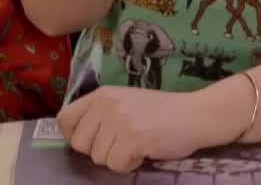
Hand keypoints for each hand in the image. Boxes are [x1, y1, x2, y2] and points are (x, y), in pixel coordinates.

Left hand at [57, 85, 214, 172]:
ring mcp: (120, 120)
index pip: (65, 119)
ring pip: (98, 158)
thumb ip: (101, 114)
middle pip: (80, 144)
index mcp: (102, 94)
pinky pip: (116, 165)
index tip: (92, 141)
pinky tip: (145, 151)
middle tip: (122, 143)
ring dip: (117, 158)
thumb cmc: (161, 112)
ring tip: (138, 144)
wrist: (195, 114)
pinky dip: (130, 165)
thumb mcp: (125, 103)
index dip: (75, 135)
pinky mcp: (133, 138)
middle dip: (99, 151)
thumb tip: (76, 138)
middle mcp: (107, 104)